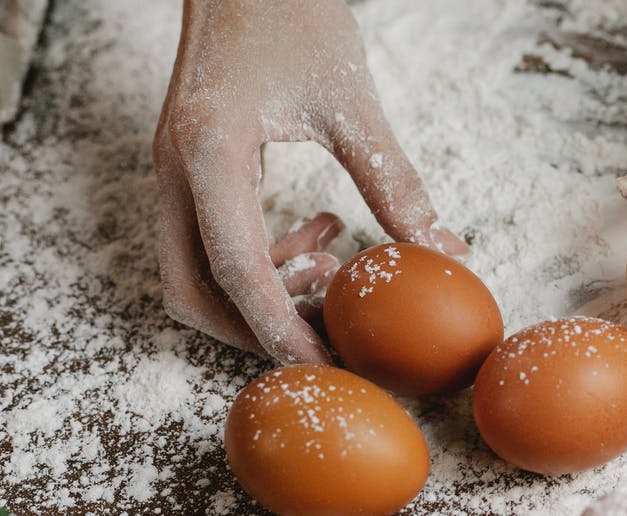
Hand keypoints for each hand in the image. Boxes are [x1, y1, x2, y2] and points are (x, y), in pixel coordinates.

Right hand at [153, 0, 466, 363]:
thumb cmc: (292, 14)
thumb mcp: (351, 101)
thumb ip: (394, 182)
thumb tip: (447, 253)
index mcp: (209, 152)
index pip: (235, 268)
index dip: (278, 327)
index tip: (325, 366)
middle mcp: (177, 170)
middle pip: (193, 291)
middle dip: (257, 329)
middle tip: (330, 337)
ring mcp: (176, 170)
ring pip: (198, 271)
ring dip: (263, 293)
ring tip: (335, 274)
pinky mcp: (192, 166)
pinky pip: (213, 239)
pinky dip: (263, 258)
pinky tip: (323, 237)